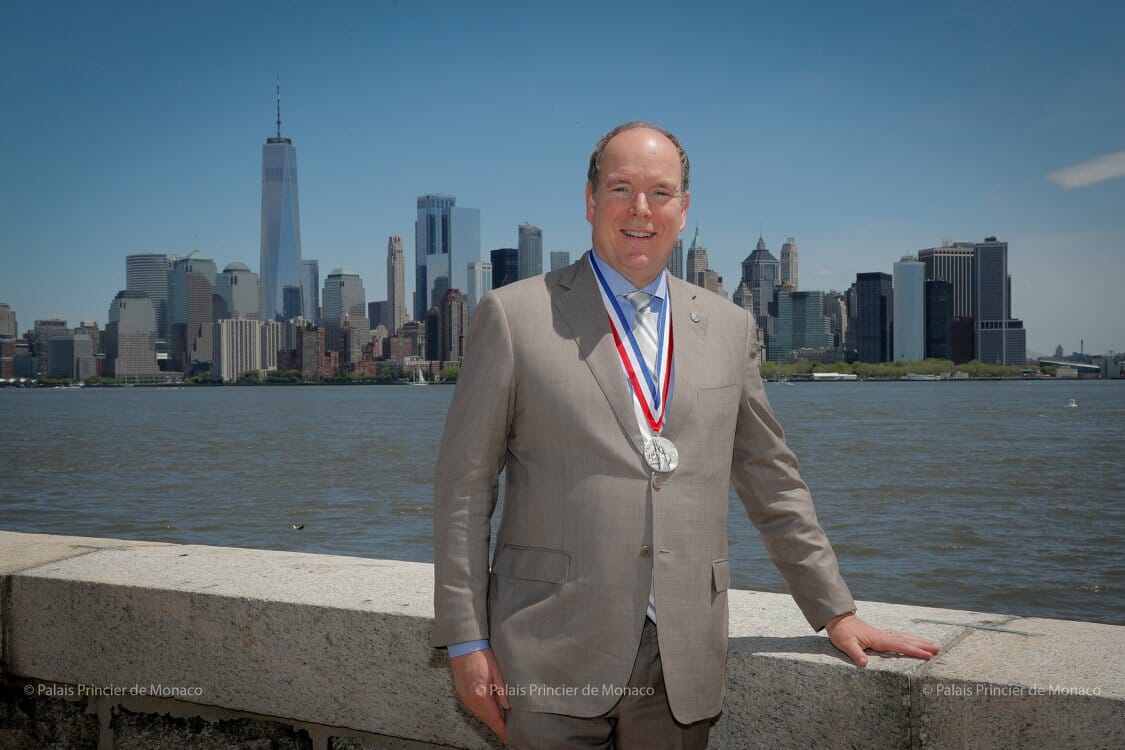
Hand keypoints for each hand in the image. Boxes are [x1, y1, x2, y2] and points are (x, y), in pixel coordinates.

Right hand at [450, 647, 509, 741]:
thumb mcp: (497, 671)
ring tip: (503, 726)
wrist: (463, 645)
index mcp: (481, 696)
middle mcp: (471, 701)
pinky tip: (492, 713)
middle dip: (498, 728)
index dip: (503, 730)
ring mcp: (465, 698)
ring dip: (491, 721)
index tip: (510, 737)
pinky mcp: (463, 695)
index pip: (494, 719)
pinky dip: (484, 713)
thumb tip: (508, 707)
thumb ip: (502, 690)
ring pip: (481, 715)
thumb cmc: (481, 655)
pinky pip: (475, 709)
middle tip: (509, 734)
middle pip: (487, 720)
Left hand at [825, 613, 940, 667]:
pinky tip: (911, 640)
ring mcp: (882, 634)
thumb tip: (865, 664)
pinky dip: (908, 639)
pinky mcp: (879, 635)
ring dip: (917, 641)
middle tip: (938, 649)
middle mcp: (883, 636)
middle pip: (906, 641)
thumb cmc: (842, 633)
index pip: (900, 646)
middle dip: (922, 645)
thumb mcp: (846, 644)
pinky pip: (898, 637)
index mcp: (878, 639)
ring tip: (931, 645)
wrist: (837, 619)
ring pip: (904, 638)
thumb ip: (856, 654)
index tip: (928, 655)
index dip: (914, 651)